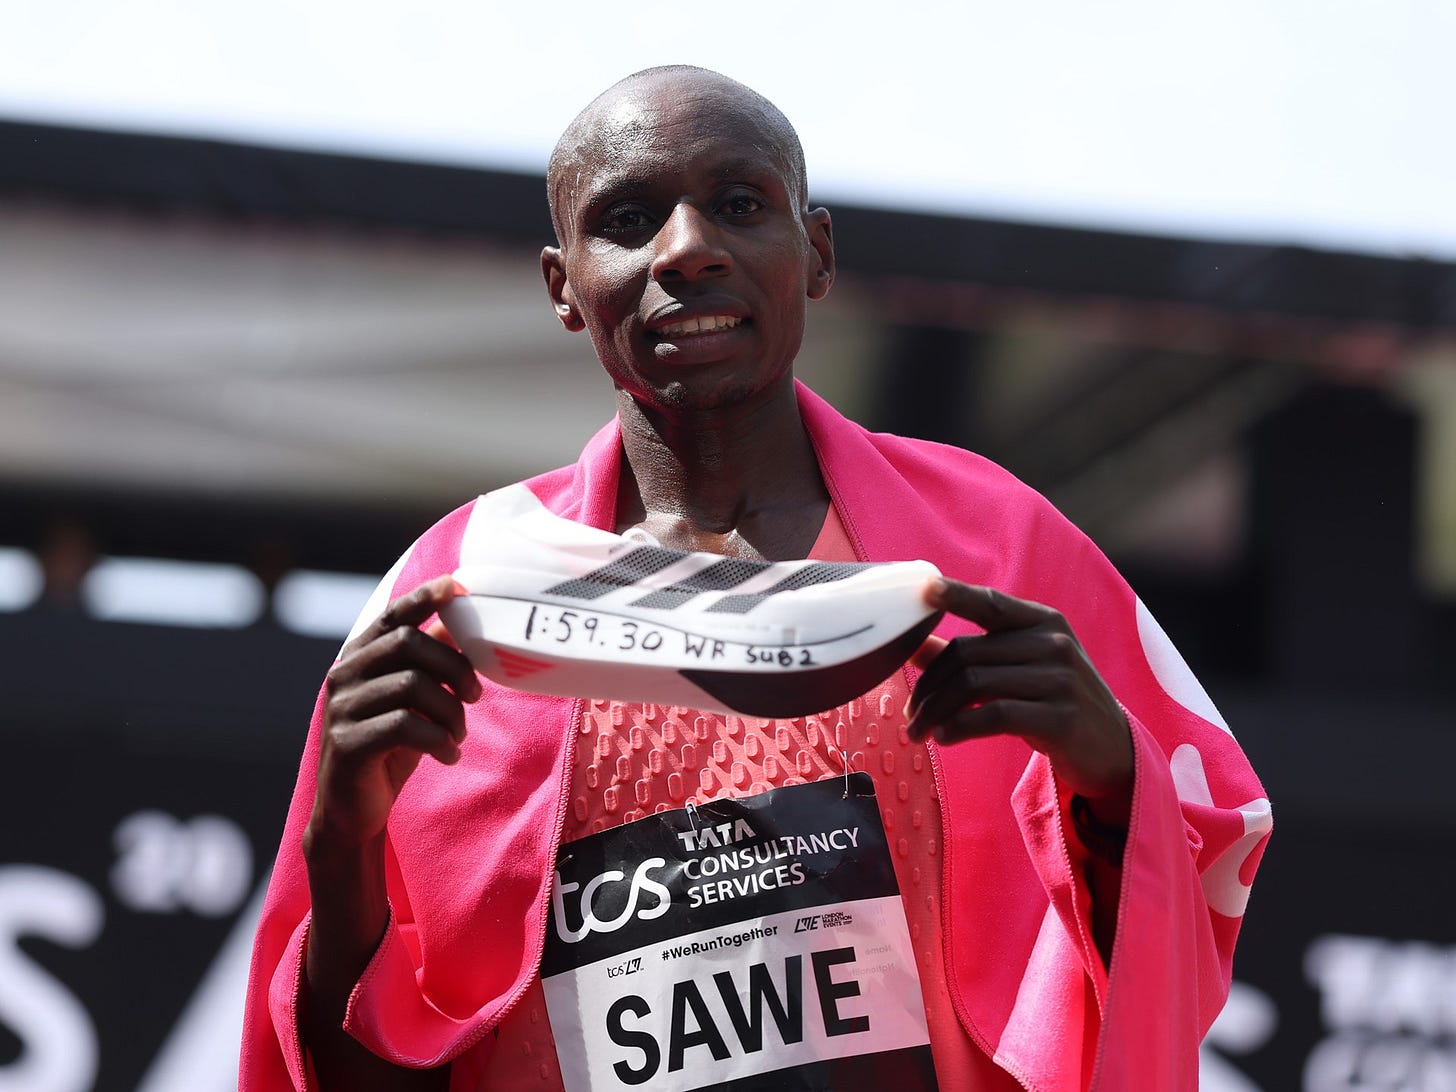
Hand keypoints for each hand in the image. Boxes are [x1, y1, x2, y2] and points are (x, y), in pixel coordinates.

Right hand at [306, 575, 482, 851]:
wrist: (352, 811)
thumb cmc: (389, 747)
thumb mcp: (412, 700)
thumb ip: (429, 662)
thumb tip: (459, 621)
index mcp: (359, 657)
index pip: (392, 615)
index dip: (425, 597)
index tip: (458, 585)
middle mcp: (344, 674)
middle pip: (409, 645)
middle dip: (454, 667)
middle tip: (476, 697)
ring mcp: (341, 708)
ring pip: (412, 686)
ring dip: (450, 712)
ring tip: (459, 736)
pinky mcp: (347, 742)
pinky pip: (405, 726)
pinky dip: (439, 740)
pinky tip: (449, 755)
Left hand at [906, 578, 1132, 816]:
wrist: (1112, 748)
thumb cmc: (1054, 701)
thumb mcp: (1019, 670)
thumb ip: (971, 655)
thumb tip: (915, 645)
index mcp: (1043, 622)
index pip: (991, 603)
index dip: (956, 594)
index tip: (924, 589)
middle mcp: (1053, 644)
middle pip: (967, 653)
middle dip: (929, 686)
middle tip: (911, 713)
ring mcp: (1061, 680)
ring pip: (974, 684)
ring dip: (936, 711)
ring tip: (919, 731)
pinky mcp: (1061, 718)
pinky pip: (995, 715)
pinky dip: (960, 727)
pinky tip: (945, 738)